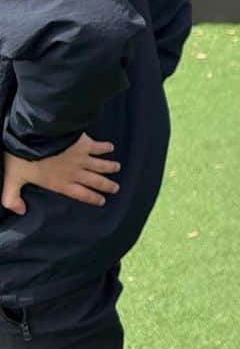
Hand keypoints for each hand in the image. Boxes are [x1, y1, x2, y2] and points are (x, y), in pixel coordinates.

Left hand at [2, 133, 120, 214]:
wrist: (36, 137)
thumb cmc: (23, 158)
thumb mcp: (13, 179)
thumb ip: (12, 198)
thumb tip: (20, 211)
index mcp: (59, 183)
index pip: (80, 194)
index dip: (92, 198)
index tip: (102, 201)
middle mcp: (74, 173)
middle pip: (95, 181)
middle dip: (106, 185)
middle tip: (116, 188)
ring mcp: (82, 158)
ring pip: (100, 165)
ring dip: (109, 167)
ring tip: (117, 168)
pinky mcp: (85, 144)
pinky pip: (98, 147)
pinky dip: (105, 148)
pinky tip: (110, 147)